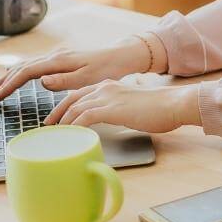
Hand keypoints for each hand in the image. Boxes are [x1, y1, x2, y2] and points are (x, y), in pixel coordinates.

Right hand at [0, 38, 149, 101]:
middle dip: (6, 80)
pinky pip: (36, 65)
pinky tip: (20, 77)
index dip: (10, 84)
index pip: (27, 72)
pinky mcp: (62, 59)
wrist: (121, 56)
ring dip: (12, 75)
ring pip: (28, 65)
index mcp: (59, 61)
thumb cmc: (107, 69)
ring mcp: (58, 56)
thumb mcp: (88, 78)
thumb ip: (64, 81)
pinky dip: (23, 72)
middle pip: (23, 67)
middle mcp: (55, 56)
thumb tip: (41, 81)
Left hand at [44, 81, 200, 133]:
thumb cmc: (159, 108)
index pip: (79, 93)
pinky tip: (72, 135)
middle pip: (71, 99)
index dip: (64, 105)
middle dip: (57, 113)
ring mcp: (108, 97)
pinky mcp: (112, 109)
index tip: (57, 118)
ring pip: (75, 108)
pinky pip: (85, 117)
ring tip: (55, 134)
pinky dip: (75, 126)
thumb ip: (119, 111)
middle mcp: (105, 88)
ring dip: (63, 122)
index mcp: (109, 85)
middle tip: (48, 126)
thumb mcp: (132, 106)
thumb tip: (113, 122)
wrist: (173, 103)